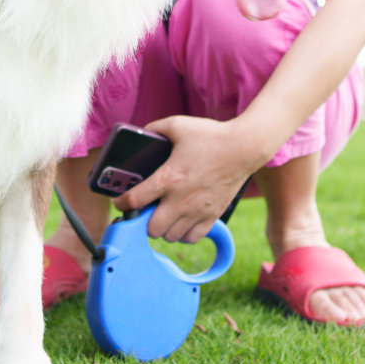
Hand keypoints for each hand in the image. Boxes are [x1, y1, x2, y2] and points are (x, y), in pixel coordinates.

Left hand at [114, 115, 263, 243]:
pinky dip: (183, 233)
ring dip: (162, 228)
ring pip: (170, 236)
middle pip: (151, 228)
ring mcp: (198, 210)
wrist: (245, 147)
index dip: (121, 203)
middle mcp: (182, 199)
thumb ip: (154, 128)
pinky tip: (181, 221)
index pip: (134, 201)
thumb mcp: (178, 125)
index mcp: (169, 177)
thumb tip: (142, 133)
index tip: (120, 201)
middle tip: (145, 209)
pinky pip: (192, 238)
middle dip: (143, 220)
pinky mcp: (213, 215)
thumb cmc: (211, 136)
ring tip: (162, 215)